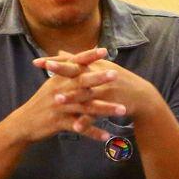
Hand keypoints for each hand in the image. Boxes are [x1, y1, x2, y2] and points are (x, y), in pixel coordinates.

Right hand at [15, 48, 123, 142]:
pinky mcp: (59, 122)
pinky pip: (80, 128)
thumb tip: (68, 54)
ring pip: (85, 107)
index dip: (88, 56)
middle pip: (81, 82)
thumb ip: (62, 71)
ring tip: (123, 110)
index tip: (104, 50)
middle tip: (116, 75)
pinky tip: (107, 135)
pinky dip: (93, 132)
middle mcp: (59, 90)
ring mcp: (59, 107)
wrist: (24, 123)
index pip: (75, 64)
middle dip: (99, 78)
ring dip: (105, 109)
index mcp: (59, 79)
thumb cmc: (41, 103)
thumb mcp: (51, 85)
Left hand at [48, 56, 165, 126]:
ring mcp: (106, 90)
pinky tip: (76, 126)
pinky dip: (87, 121)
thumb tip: (60, 51)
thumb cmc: (118, 80)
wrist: (142, 96)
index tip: (37, 62)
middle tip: (46, 67)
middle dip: (62, 70)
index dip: (55, 61)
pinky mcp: (112, 105)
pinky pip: (97, 114)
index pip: (72, 61)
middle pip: (78, 71)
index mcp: (94, 66)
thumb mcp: (99, 66)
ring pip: (86, 93)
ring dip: (72, 97)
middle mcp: (100, 75)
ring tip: (57, 99)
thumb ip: (77, 60)